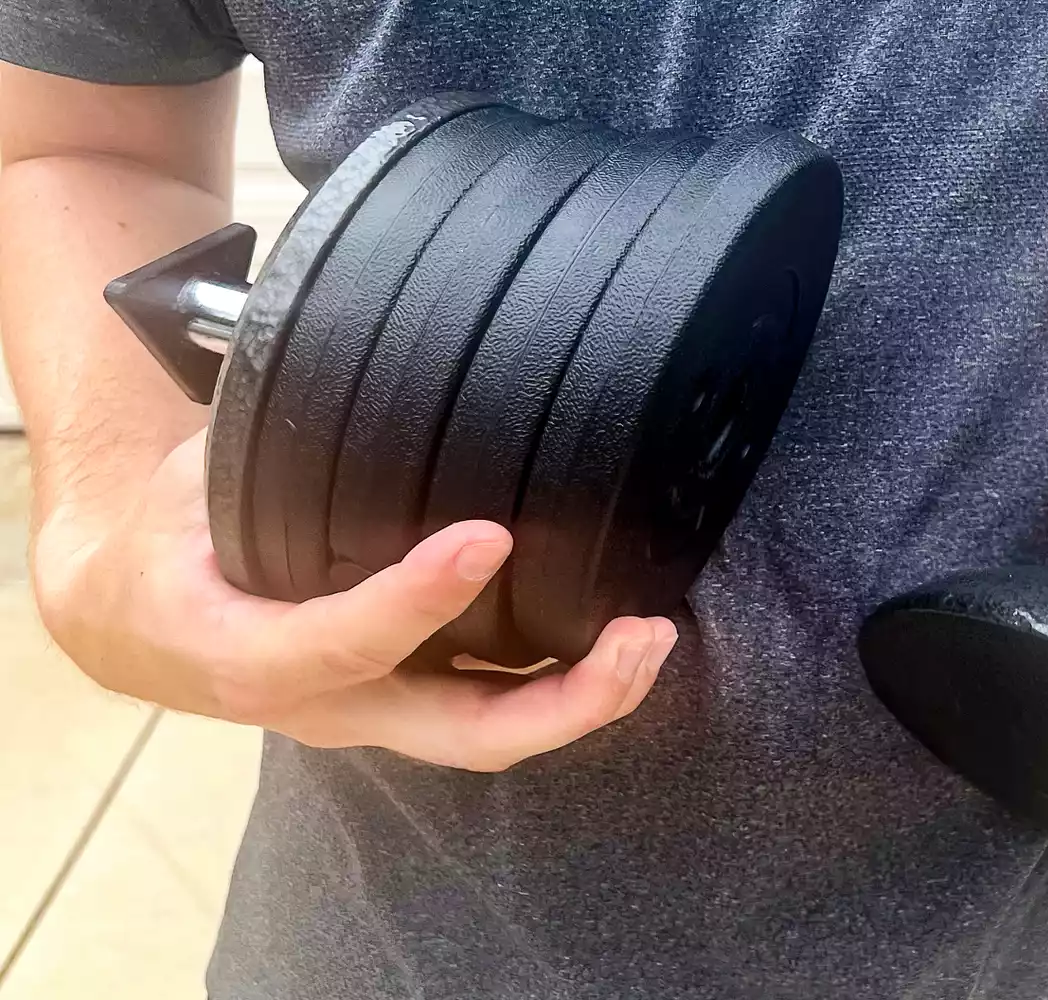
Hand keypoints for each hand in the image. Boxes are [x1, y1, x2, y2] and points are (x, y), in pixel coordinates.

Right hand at [32, 430, 676, 770]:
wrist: (131, 625)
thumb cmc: (162, 544)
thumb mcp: (188, 484)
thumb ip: (259, 440)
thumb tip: (326, 344)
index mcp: (247, 654)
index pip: (343, 641)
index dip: (416, 599)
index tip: (488, 539)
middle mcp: (326, 707)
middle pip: (461, 735)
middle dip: (565, 700)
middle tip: (640, 637)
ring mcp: (374, 716)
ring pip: (490, 736)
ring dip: (583, 698)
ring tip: (652, 640)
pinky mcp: (404, 704)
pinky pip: (490, 709)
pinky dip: (560, 684)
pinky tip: (614, 641)